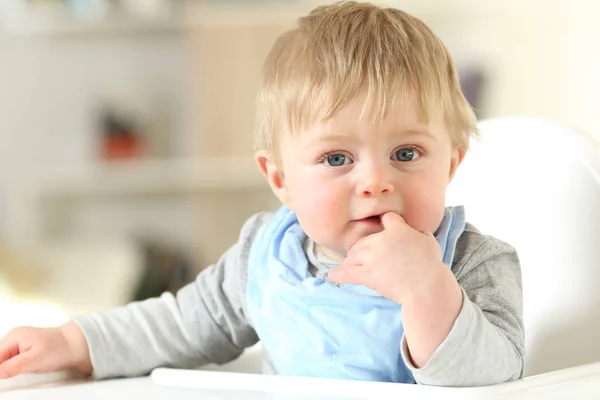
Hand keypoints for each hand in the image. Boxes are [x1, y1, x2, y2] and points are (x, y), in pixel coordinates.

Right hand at [0, 322, 91, 378]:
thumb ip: (12, 366)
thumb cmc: (60, 349)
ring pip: (4, 359)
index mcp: (14, 336)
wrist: (76, 345)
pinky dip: (14, 366)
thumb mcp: (34, 360)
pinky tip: (25, 368)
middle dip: (3, 369)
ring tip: (25, 369)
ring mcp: (20, 342)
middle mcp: (15, 337)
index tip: (5, 375)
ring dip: (8, 368)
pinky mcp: (25, 348)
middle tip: (18, 372)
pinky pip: (12, 359)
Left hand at [328, 212, 445, 303]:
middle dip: (363, 248)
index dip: (386, 225)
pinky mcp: (366, 274)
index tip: (384, 229)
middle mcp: (380, 241)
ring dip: (352, 260)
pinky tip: (331, 275)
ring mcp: (371, 258)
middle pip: (364, 240)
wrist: (425, 287)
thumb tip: (417, 231)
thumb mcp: (430, 242)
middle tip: (363, 256)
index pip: (386, 219)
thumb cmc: (431, 265)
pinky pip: (347, 273)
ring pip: (354, 255)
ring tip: (350, 265)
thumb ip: (421, 233)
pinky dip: (339, 274)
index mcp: (396, 230)